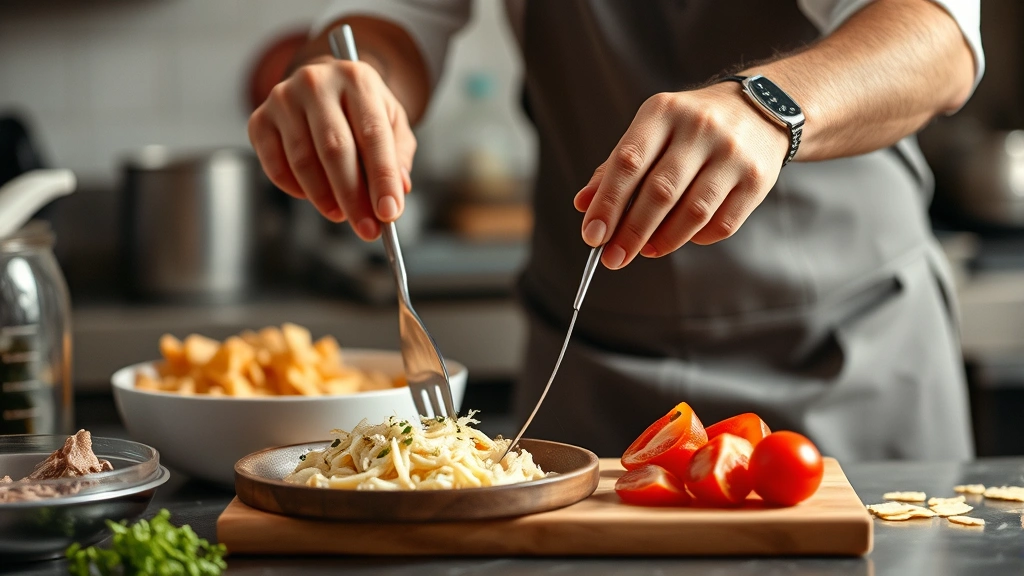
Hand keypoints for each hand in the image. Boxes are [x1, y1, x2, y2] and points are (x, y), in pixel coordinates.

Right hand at [247, 56, 414, 240]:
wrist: (326, 83)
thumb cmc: (361, 109)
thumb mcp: (392, 122)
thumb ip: (399, 155)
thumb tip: (398, 191)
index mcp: (357, 79)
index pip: (373, 134)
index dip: (382, 178)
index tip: (389, 214)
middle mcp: (317, 83)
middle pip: (335, 150)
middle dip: (353, 197)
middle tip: (367, 229)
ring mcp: (283, 98)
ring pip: (304, 161)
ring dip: (325, 198)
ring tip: (342, 214)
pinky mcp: (260, 120)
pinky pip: (276, 167)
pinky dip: (297, 190)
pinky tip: (316, 196)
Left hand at [574, 82, 789, 268]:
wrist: (760, 109)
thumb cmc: (689, 127)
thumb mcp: (651, 131)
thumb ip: (616, 167)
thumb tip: (584, 205)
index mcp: (663, 112)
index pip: (628, 162)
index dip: (607, 203)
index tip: (592, 236)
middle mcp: (700, 128)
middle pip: (660, 192)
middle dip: (631, 232)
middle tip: (613, 258)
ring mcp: (732, 153)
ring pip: (693, 212)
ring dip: (664, 240)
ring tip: (646, 251)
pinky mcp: (758, 178)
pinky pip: (723, 223)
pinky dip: (697, 239)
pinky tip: (681, 237)